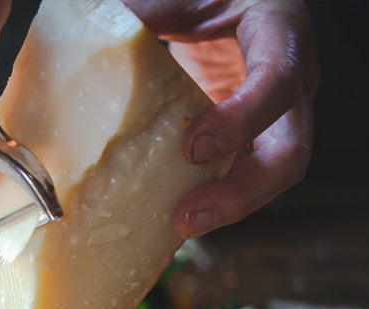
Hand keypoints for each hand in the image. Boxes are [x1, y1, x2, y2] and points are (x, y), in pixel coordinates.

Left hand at [126, 0, 319, 238]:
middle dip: (241, 194)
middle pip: (290, 151)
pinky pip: (238, 174)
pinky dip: (209, 198)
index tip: (193, 147)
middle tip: (187, 217)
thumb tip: (78, 40)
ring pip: (269, 175)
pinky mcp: (248, 134)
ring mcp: (272, 111)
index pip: (280, 79)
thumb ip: (140, 12)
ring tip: (176, 226)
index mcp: (277, 27)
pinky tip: (169, 217)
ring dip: (225, 208)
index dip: (242, 119)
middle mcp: (289, 74)